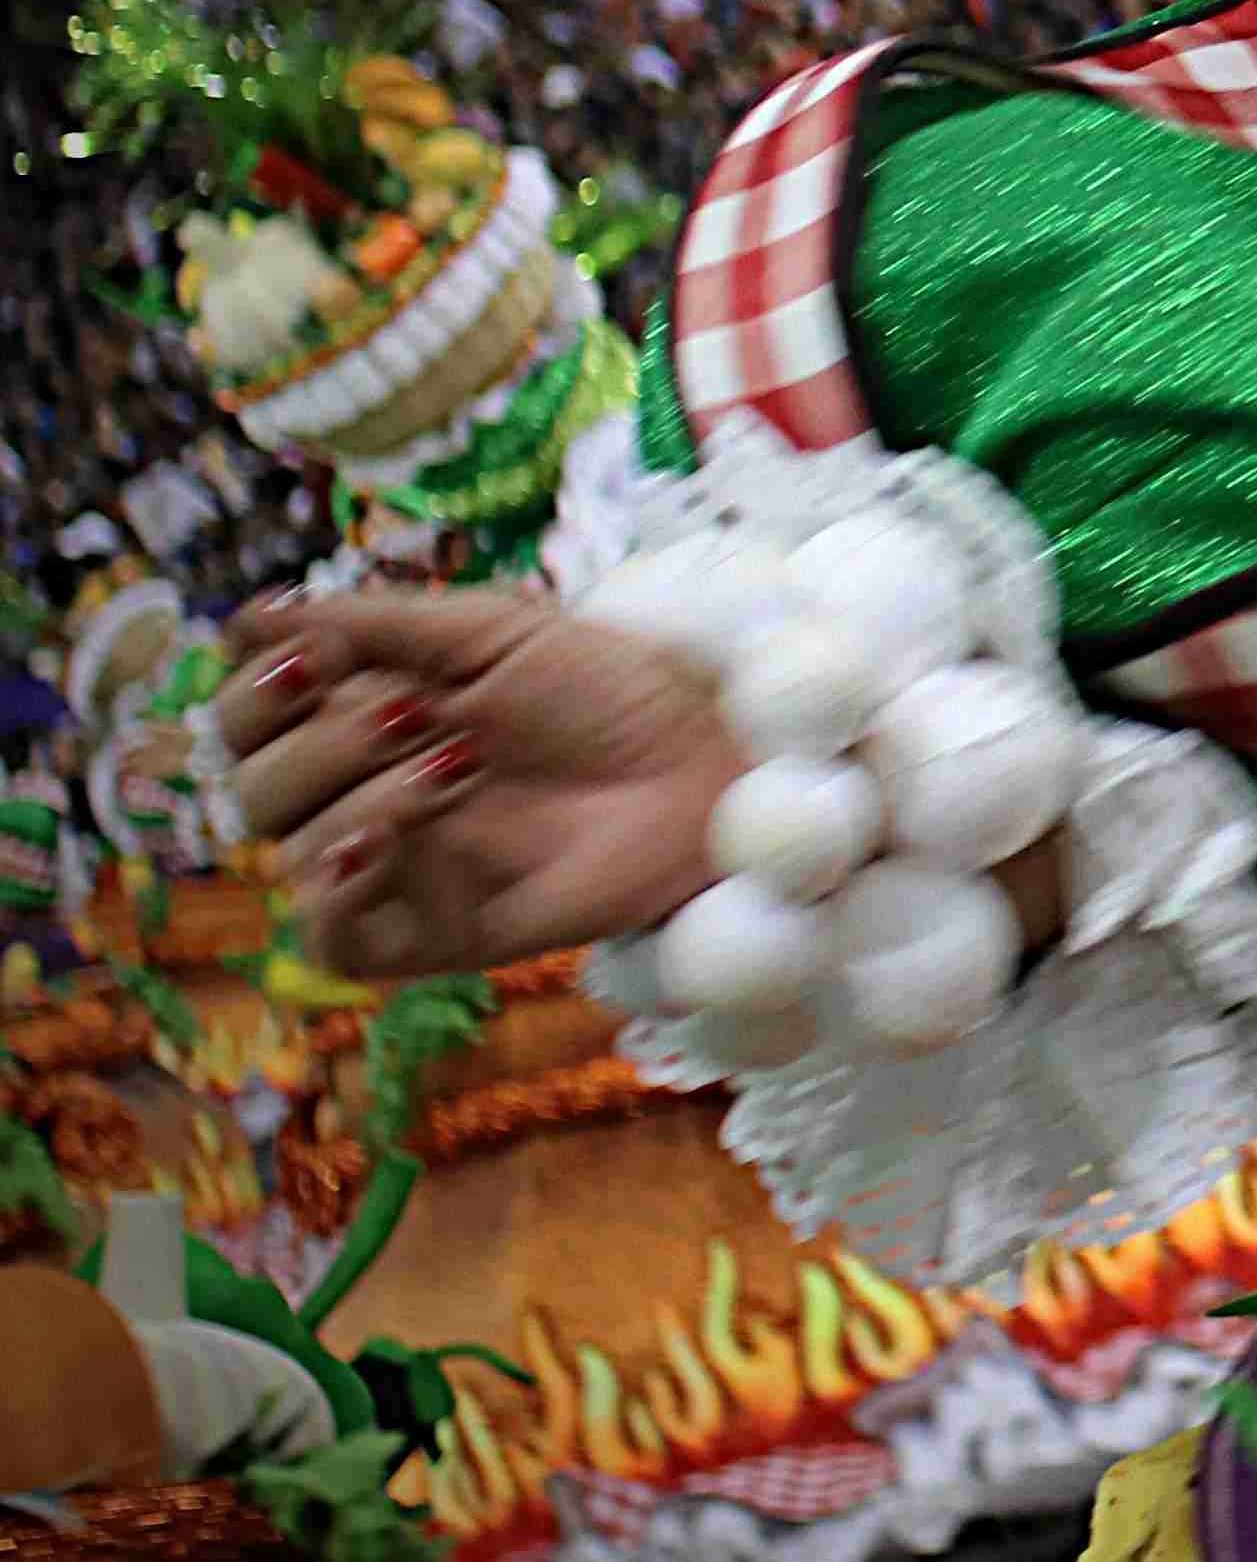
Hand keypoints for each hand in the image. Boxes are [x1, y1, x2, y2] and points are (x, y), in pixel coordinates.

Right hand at [220, 590, 738, 979]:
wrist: (707, 763)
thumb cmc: (615, 689)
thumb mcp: (495, 632)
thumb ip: (372, 625)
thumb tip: (244, 623)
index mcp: (365, 717)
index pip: (248, 720)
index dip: (260, 694)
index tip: (320, 659)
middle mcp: (364, 795)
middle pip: (257, 787)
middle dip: (321, 742)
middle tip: (415, 711)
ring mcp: (396, 867)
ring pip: (297, 851)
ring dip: (365, 796)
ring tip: (462, 761)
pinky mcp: (428, 932)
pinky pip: (334, 937)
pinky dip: (340, 890)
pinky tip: (387, 843)